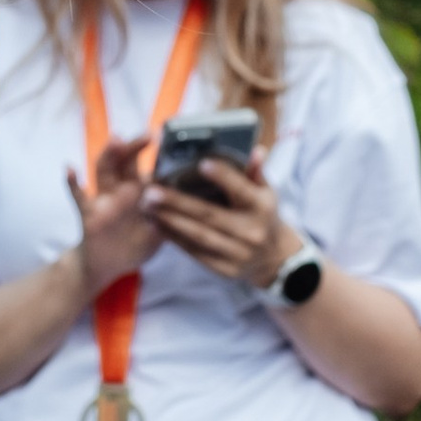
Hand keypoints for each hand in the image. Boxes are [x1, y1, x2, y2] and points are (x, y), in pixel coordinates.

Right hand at [67, 134, 168, 291]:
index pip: (147, 168)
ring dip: (109, 155)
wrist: (106, 265)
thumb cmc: (134, 245)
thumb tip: (188, 206)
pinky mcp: (89, 213)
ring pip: (104, 171)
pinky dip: (73, 184)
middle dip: (134, 147)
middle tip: (148, 135)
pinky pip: (78, 197)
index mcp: (138, 192)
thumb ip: (168, 220)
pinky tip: (70, 170)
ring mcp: (103, 199)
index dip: (155, 157)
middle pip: (125, 162)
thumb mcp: (157, 234)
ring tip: (116, 140)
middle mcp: (120, 190)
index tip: (165, 140)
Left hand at [147, 149, 297, 289]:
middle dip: (178, 203)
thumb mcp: (266, 192)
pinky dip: (174, 238)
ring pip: (198, 236)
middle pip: (210, 215)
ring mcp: (238, 255)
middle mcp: (251, 233)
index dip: (223, 177)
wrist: (273, 258)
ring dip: (169, 220)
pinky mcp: (224, 270)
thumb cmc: (262, 215)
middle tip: (152, 190)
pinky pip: (195, 253)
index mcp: (262, 208)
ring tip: (147, 206)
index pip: (241, 190)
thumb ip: (255, 171)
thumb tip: (255, 150)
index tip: (201, 163)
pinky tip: (157, 224)